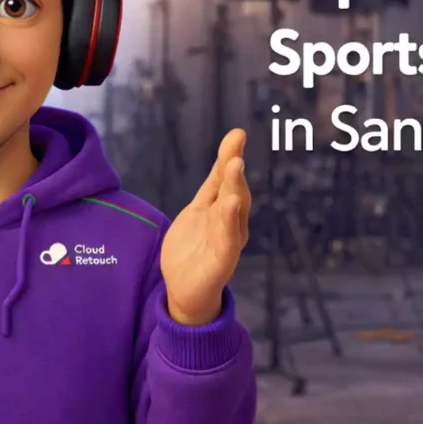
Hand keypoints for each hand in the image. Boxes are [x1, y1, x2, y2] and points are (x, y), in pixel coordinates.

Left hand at [160, 129, 250, 325]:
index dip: (230, 155)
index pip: (226, 178)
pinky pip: (228, 238)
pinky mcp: (223, 260)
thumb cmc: (194, 249)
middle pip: (234, 191)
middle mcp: (231, 222)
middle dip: (234, 169)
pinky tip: (232, 204)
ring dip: (235, 188)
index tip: (237, 133)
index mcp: (224, 209)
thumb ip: (212, 187)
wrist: (186, 290)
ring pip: (234, 211)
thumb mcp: (199, 210)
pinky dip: (231, 221)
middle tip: (234, 149)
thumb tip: (226, 156)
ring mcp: (228, 241)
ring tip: (235, 166)